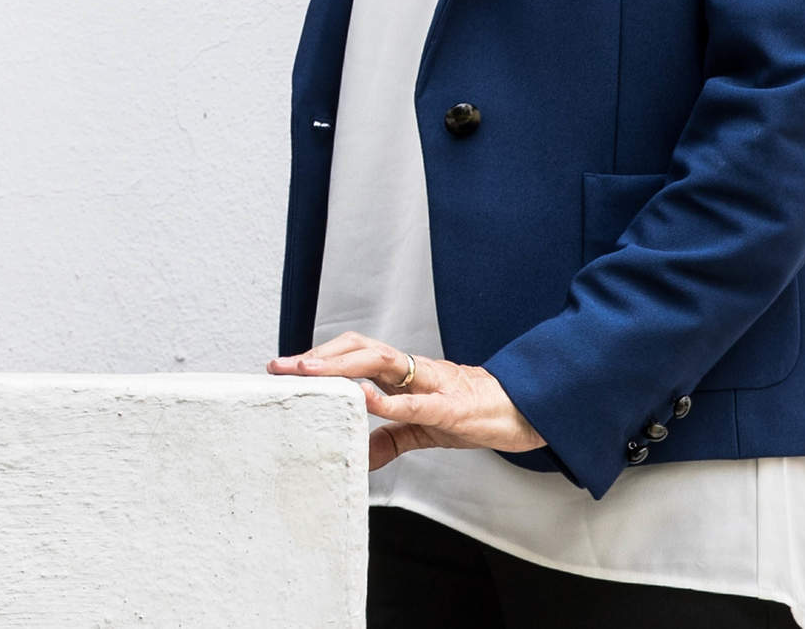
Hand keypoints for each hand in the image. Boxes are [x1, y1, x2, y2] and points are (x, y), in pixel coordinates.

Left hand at [266, 331, 546, 470]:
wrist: (523, 412)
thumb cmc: (473, 413)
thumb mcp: (424, 428)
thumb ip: (391, 436)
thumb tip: (358, 457)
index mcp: (407, 373)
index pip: (357, 354)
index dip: (321, 357)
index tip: (284, 368)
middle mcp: (415, 370)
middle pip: (361, 348)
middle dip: (319, 355)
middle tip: (281, 367)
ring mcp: (432, 384)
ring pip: (383, 361)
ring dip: (343, 365)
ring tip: (310, 371)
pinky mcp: (450, 406)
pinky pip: (415, 401)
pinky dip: (388, 399)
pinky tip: (363, 398)